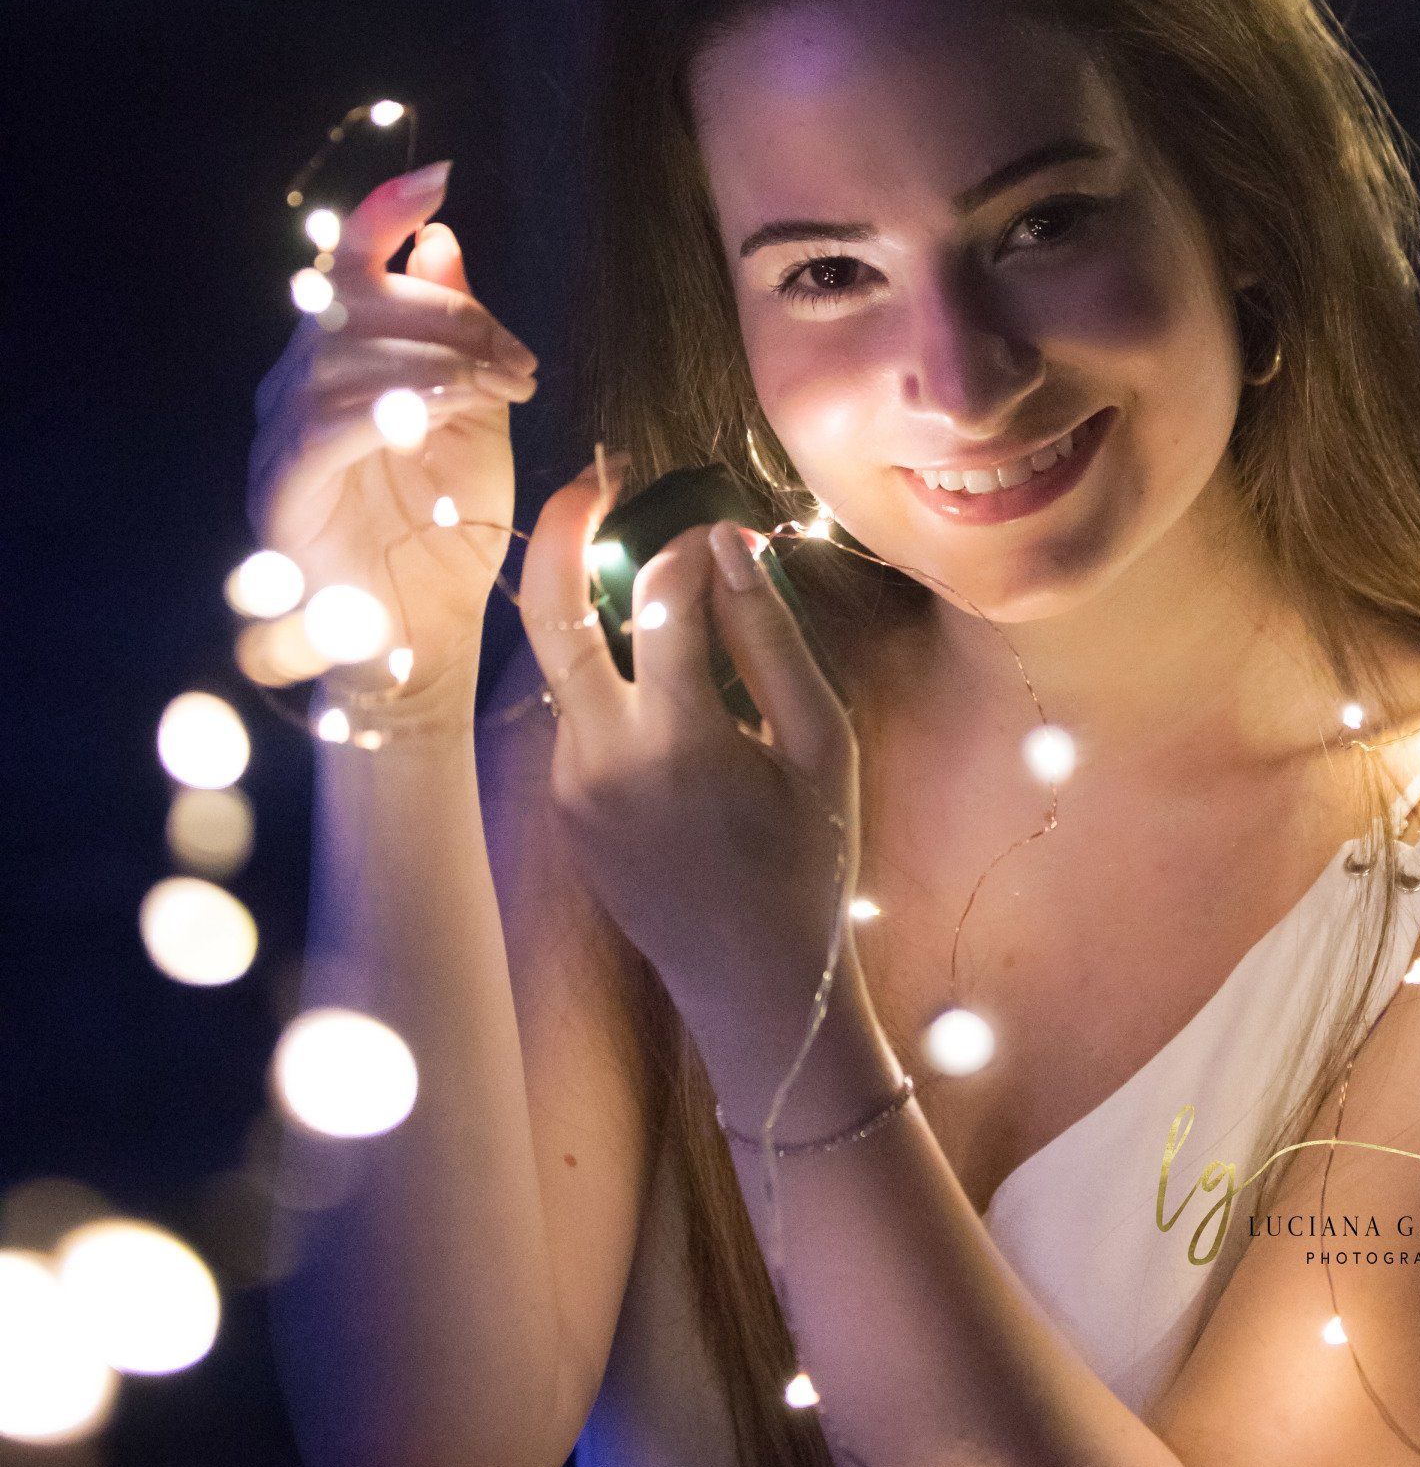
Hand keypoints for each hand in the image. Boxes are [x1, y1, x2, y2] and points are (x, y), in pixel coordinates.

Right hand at [247, 164, 538, 712]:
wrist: (427, 638)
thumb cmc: (449, 530)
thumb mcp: (475, 413)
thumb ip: (459, 331)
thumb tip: (441, 240)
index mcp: (339, 359)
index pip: (348, 266)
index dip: (383, 215)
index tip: (439, 177)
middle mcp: (295, 387)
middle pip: (358, 304)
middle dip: (452, 318)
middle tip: (519, 362)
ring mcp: (280, 438)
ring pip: (346, 359)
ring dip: (436, 363)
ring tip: (501, 389)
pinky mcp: (281, 493)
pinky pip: (326, 427)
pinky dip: (388, 407)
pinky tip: (441, 413)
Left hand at [519, 470, 860, 1113]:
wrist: (754, 987)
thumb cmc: (809, 863)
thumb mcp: (821, 746)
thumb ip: (773, 638)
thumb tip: (730, 544)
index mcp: (674, 739)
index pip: (661, 594)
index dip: (695, 546)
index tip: (727, 528)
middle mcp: (599, 756)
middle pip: (551, 613)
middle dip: (565, 533)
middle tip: (592, 479)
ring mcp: (569, 784)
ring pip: (565, 663)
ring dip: (600, 610)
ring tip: (652, 578)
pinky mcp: (562, 804)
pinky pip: (580, 712)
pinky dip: (615, 674)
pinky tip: (670, 680)